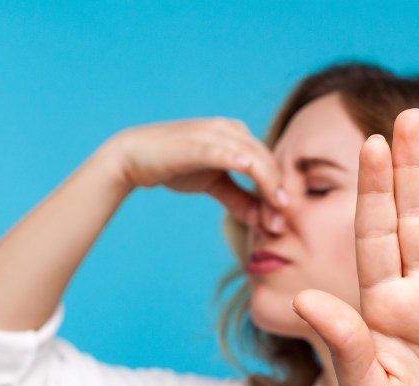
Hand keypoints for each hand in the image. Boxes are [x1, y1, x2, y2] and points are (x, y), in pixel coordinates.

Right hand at [106, 118, 285, 225]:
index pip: (270, 163)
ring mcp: (214, 133)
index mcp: (238, 136)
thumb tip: (267, 221)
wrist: (133, 156)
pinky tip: (248, 170)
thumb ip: (241, 200)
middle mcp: (230, 129)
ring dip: (268, 183)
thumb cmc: (175, 166)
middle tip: (284, 221)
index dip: (281, 190)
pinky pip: (224, 150)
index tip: (285, 218)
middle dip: (279, 191)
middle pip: (267, 160)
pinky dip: (239, 160)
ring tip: (277, 208)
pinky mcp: (197, 142)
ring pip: (253, 156)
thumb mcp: (215, 185)